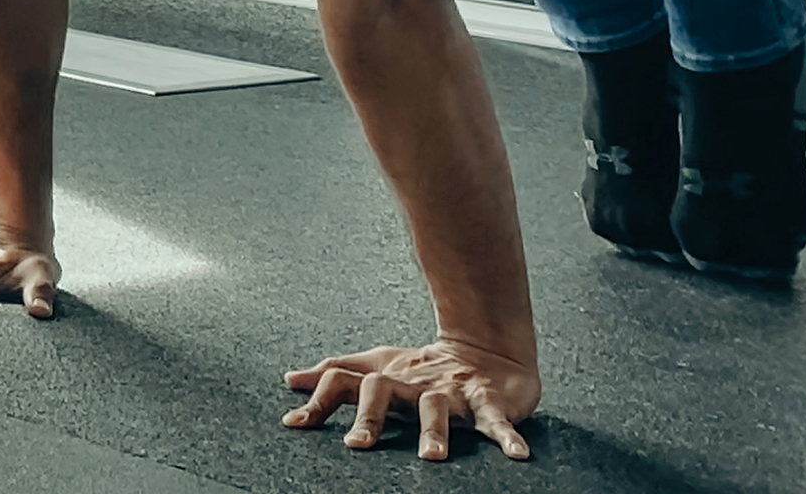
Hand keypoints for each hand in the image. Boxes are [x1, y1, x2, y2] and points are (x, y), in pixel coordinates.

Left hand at [283, 339, 537, 461]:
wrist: (486, 348)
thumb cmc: (423, 367)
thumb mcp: (377, 368)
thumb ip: (337, 375)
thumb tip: (290, 379)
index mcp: (385, 379)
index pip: (344, 382)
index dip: (319, 400)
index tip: (294, 424)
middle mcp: (413, 384)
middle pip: (383, 392)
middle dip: (370, 417)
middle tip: (356, 445)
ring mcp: (451, 392)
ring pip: (438, 408)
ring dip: (434, 431)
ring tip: (431, 458)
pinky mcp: (490, 400)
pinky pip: (499, 420)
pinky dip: (507, 436)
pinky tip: (516, 454)